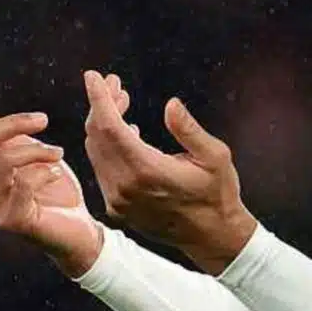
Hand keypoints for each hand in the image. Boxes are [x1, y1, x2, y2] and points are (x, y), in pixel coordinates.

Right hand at [0, 80, 101, 277]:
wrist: (77, 229)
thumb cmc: (53, 189)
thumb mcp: (30, 154)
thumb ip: (5, 136)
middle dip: (15, 123)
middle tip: (44, 119)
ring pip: (4, 161)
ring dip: (37, 150)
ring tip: (59, 152)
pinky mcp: (12, 221)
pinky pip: (23, 184)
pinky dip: (43, 172)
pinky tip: (55, 172)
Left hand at [82, 70, 256, 273]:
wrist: (212, 235)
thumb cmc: (218, 192)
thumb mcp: (215, 156)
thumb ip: (189, 130)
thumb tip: (171, 104)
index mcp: (148, 170)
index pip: (110, 127)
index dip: (99, 98)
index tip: (93, 76)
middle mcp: (126, 186)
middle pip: (97, 136)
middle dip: (102, 105)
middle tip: (116, 84)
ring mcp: (118, 200)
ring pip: (96, 152)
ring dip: (103, 124)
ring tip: (121, 103)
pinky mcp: (117, 207)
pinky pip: (102, 169)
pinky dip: (106, 146)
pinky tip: (125, 134)